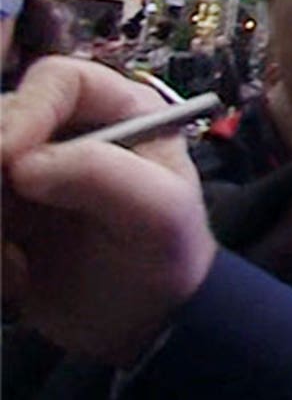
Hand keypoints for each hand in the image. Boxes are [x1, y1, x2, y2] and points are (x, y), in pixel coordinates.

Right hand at [1, 57, 216, 365]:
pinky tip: (17, 279)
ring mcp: (22, 171)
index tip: (8, 157)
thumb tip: (26, 163)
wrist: (145, 320)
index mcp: (115, 112)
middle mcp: (63, 131)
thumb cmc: (167, 257)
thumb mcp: (159, 215)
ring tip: (17, 265)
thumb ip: (104, 177)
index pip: (56, 80)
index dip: (26, 110)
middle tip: (7, 223)